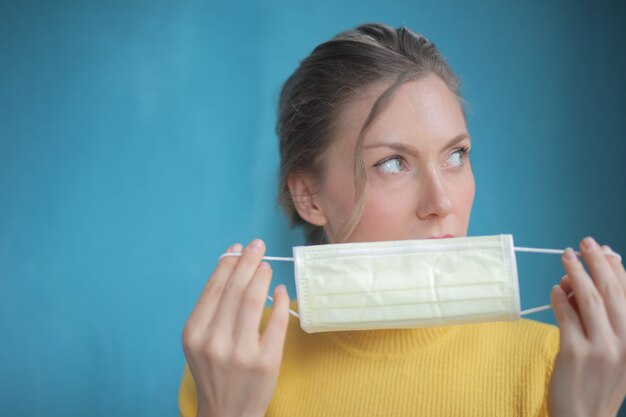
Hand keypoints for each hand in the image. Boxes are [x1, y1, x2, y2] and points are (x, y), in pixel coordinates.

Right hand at [182, 239, 289, 416]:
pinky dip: (279, 301)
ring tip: (267, 266)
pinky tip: (280, 291)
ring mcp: (241, 352)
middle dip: (248, 262)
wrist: (227, 414)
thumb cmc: (214, 372)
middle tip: (258, 245)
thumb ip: (211, 311)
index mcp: (194, 333)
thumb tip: (233, 268)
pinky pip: (276, 321)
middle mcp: (214, 341)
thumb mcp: (199, 343)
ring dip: (263, 276)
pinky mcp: (266, 361)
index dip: (228, 264)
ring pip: (253, 300)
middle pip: (234, 289)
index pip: (214, 288)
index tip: (239, 248)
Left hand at [549, 237, 625, 416]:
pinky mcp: (575, 353)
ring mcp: (601, 348)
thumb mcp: (616, 352)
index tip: (605, 249)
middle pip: (611, 292)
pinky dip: (559, 299)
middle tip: (585, 242)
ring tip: (567, 256)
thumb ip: (604, 319)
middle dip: (598, 262)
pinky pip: (566, 316)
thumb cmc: (598, 382)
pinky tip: (554, 289)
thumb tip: (582, 282)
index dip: (616, 268)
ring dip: (576, 273)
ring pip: (589, 300)